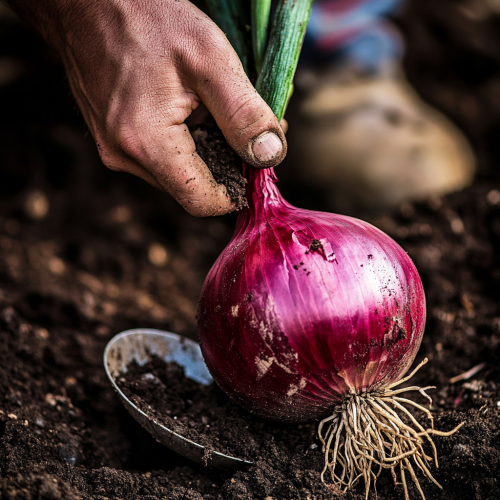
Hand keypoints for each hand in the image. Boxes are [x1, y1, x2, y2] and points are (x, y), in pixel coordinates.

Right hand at [7, 0, 286, 215]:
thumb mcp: (210, 59)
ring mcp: (114, 150)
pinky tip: (194, 110)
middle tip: (249, 127)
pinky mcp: (113, 140)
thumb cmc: (146, 18)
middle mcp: (124, 157)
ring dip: (207, 151)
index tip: (258, 164)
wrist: (87, 1)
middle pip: (192, 188)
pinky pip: (160, 157)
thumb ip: (244, 113)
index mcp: (146, 143)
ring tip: (218, 111)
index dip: (236, 191)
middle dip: (226, 164)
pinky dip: (186, 142)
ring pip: (177, 173)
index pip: (201, 201)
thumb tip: (271, 155)